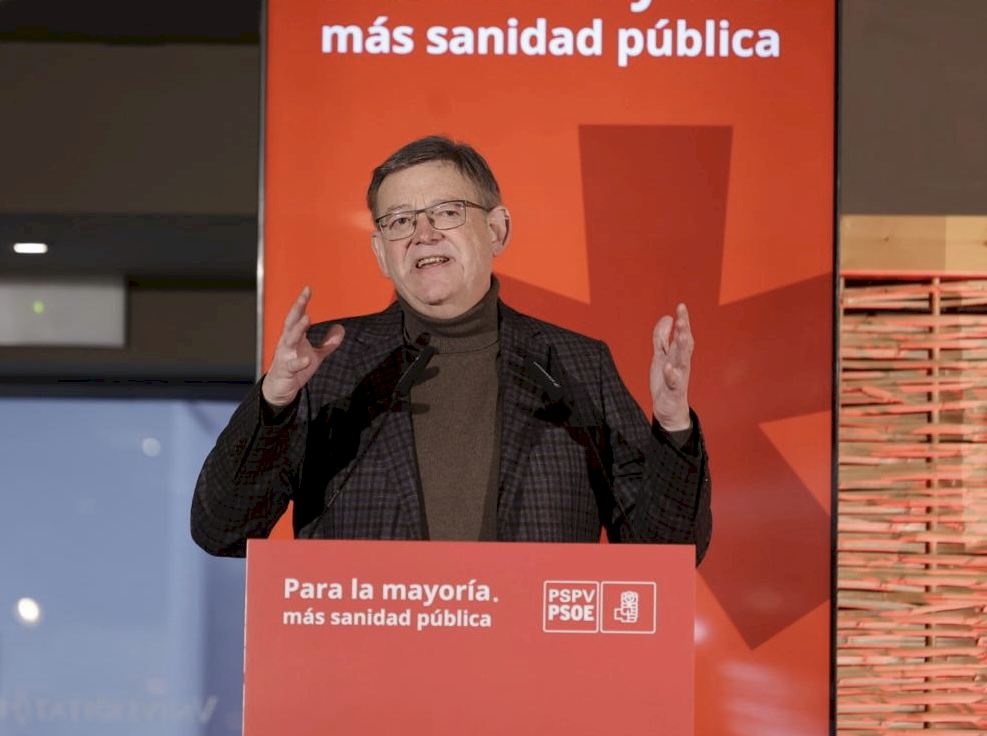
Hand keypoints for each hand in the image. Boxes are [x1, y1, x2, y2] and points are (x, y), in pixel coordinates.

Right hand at [261, 287, 344, 407]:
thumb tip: (341, 328)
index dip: (302, 302)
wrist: (280, 388)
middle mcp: (287, 343)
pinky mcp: (286, 371)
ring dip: (298, 328)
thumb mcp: (316, 355)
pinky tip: (307, 359)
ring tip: (307, 318)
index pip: (297, 316)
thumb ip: (328, 343)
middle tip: (304, 295)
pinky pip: (293, 365)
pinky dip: (299, 362)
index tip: (308, 288)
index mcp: (294, 337)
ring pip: (289, 339)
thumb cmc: (296, 368)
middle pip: (291, 322)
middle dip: (297, 308)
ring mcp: (285, 356)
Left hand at [650, 303, 692, 430]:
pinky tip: (668, 366)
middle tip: (682, 316)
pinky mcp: (673, 390)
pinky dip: (671, 374)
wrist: (669, 409)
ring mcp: (679, 376)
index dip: (682, 320)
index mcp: (678, 354)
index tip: (681, 306)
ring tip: (681, 334)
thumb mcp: (661, 356)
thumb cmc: (666, 381)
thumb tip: (667, 317)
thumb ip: (662, 338)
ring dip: (682, 347)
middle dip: (684, 330)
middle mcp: (681, 363)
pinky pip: (673, 381)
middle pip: (684, 344)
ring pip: (682, 360)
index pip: (682, 334)